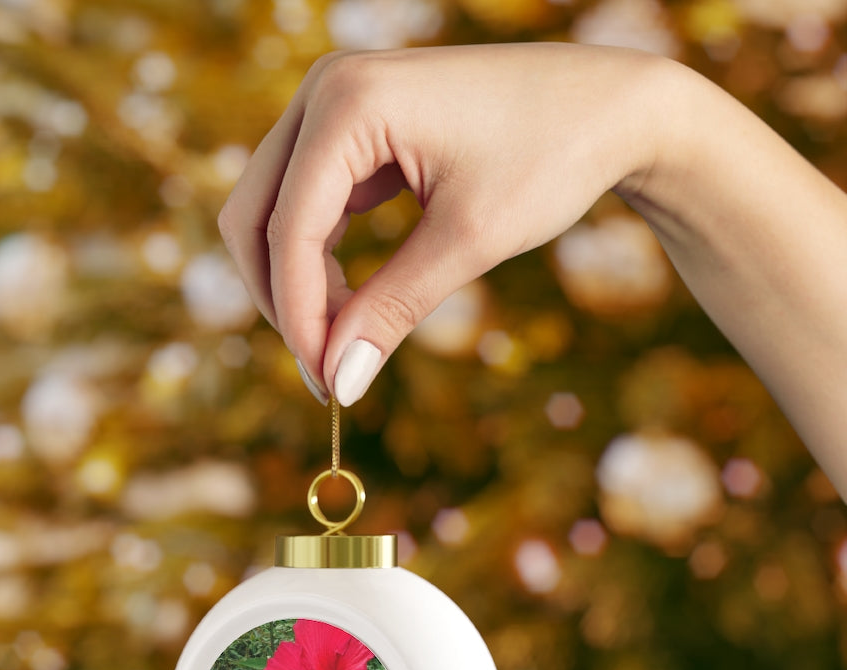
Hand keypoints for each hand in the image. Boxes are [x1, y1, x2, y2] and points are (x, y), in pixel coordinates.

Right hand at [218, 43, 666, 404]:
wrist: (610, 107)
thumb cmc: (551, 156)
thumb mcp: (468, 242)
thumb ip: (392, 310)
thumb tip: (340, 382)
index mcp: (348, 103)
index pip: (288, 230)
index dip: (299, 317)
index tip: (327, 384)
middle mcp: (326, 91)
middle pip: (253, 216)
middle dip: (282, 300)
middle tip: (326, 370)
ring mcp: (335, 105)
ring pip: (272, 213)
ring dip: (297, 283)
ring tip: (346, 341)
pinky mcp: (352, 129)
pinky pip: (307, 204)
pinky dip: (319, 259)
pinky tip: (353, 303)